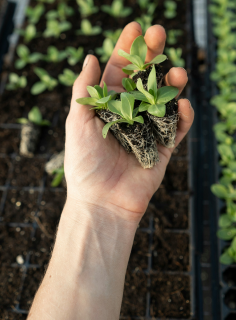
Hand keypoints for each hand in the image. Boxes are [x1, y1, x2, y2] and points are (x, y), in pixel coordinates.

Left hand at [65, 22, 193, 223]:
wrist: (101, 201)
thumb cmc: (84, 163)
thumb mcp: (78, 123)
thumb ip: (85, 91)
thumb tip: (89, 56)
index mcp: (108, 106)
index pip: (118, 72)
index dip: (126, 49)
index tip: (135, 26)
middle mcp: (129, 114)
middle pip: (144, 80)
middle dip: (152, 56)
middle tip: (159, 33)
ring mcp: (147, 130)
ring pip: (165, 101)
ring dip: (173, 84)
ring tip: (178, 72)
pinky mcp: (163, 149)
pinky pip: (177, 129)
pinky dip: (183, 117)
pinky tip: (185, 105)